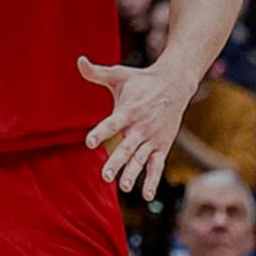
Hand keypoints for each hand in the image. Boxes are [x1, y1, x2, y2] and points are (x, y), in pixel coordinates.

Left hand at [79, 56, 192, 199]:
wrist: (175, 85)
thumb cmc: (141, 80)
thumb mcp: (119, 74)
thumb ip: (96, 72)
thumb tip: (79, 60)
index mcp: (128, 110)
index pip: (112, 124)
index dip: (101, 133)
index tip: (90, 143)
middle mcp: (141, 127)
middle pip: (127, 147)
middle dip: (116, 162)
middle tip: (104, 176)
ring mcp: (153, 138)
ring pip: (141, 159)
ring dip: (133, 174)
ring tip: (124, 187)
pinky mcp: (162, 146)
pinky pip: (157, 165)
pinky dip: (153, 180)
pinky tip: (145, 196)